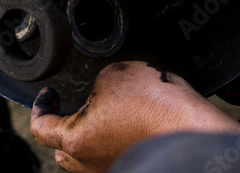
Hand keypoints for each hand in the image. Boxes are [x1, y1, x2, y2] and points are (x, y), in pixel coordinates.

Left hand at [30, 61, 239, 172]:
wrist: (197, 132)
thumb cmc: (157, 107)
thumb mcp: (114, 75)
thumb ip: (95, 86)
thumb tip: (100, 95)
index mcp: (76, 140)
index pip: (41, 127)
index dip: (41, 106)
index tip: (49, 94)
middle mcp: (91, 164)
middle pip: (63, 150)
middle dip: (63, 128)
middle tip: (75, 107)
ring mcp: (114, 170)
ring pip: (88, 160)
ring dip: (90, 139)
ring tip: (105, 117)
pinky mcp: (136, 169)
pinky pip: (114, 159)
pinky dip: (114, 145)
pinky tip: (129, 128)